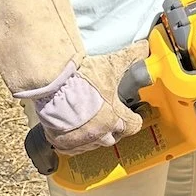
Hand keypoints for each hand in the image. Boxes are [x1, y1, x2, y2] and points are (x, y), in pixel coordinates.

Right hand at [35, 40, 149, 154]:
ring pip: (94, 143)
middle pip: (114, 137)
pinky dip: (76, 141)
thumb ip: (130, 56)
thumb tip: (144, 47)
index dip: (133, 118)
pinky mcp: (63, 143)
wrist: (50, 84)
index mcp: (115, 118)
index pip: (133, 126)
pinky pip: (74, 148)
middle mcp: (100, 134)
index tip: (132, 114)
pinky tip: (73, 129)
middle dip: (114, 128)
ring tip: (90, 120)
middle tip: (109, 116)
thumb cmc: (80, 78)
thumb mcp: (109, 64)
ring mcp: (81, 141)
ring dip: (95, 134)